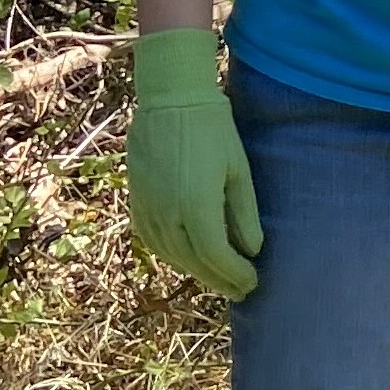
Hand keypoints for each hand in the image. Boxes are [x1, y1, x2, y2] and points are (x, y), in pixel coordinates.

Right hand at [127, 26, 263, 297]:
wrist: (170, 99)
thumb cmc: (213, 130)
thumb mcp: (238, 170)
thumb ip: (244, 214)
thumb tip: (252, 250)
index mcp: (196, 206)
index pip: (217, 256)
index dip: (236, 274)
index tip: (254, 282)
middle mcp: (168, 213)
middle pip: (194, 261)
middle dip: (219, 279)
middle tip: (241, 290)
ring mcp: (147, 207)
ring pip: (171, 254)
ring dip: (196, 270)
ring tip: (218, 278)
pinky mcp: (136, 199)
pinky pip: (152, 239)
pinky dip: (171, 254)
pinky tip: (187, 258)